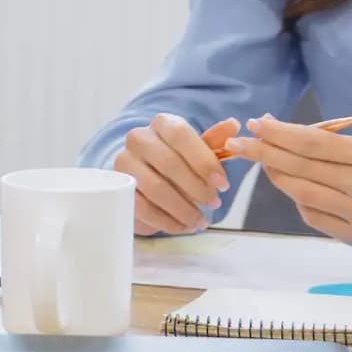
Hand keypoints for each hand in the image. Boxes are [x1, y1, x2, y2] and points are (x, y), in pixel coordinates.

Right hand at [110, 114, 234, 235]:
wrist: (142, 181)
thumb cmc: (175, 164)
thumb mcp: (196, 153)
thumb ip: (214, 141)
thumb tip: (233, 125)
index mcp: (162, 124)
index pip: (181, 135)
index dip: (204, 160)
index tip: (223, 184)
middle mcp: (139, 138)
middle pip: (168, 162)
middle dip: (196, 188)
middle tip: (214, 204)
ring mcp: (124, 163)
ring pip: (155, 188)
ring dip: (183, 209)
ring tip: (200, 221)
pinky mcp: (118, 189)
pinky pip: (143, 207)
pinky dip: (167, 221)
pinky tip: (183, 227)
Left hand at [243, 118, 351, 250]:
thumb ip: (329, 146)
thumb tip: (280, 132)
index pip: (312, 143)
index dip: (279, 134)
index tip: (256, 124)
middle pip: (301, 168)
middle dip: (265, 153)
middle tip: (238, 143)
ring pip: (302, 193)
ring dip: (276, 177)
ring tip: (260, 161)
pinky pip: (312, 217)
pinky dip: (298, 202)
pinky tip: (291, 189)